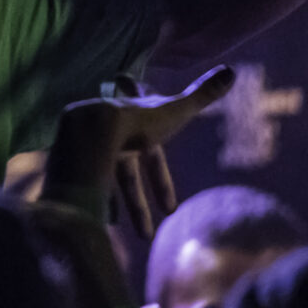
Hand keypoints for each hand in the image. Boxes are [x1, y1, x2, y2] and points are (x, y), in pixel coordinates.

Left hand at [44, 66, 235, 238]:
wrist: (95, 128)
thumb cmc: (139, 122)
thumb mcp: (176, 110)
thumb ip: (203, 94)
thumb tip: (232, 70)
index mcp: (134, 134)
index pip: (153, 158)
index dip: (161, 183)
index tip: (169, 208)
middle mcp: (112, 141)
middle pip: (127, 177)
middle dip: (137, 204)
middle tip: (146, 234)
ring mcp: (92, 153)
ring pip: (105, 187)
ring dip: (114, 210)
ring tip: (116, 238)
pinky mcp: (75, 166)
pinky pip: (85, 191)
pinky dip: (93, 207)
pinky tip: (98, 227)